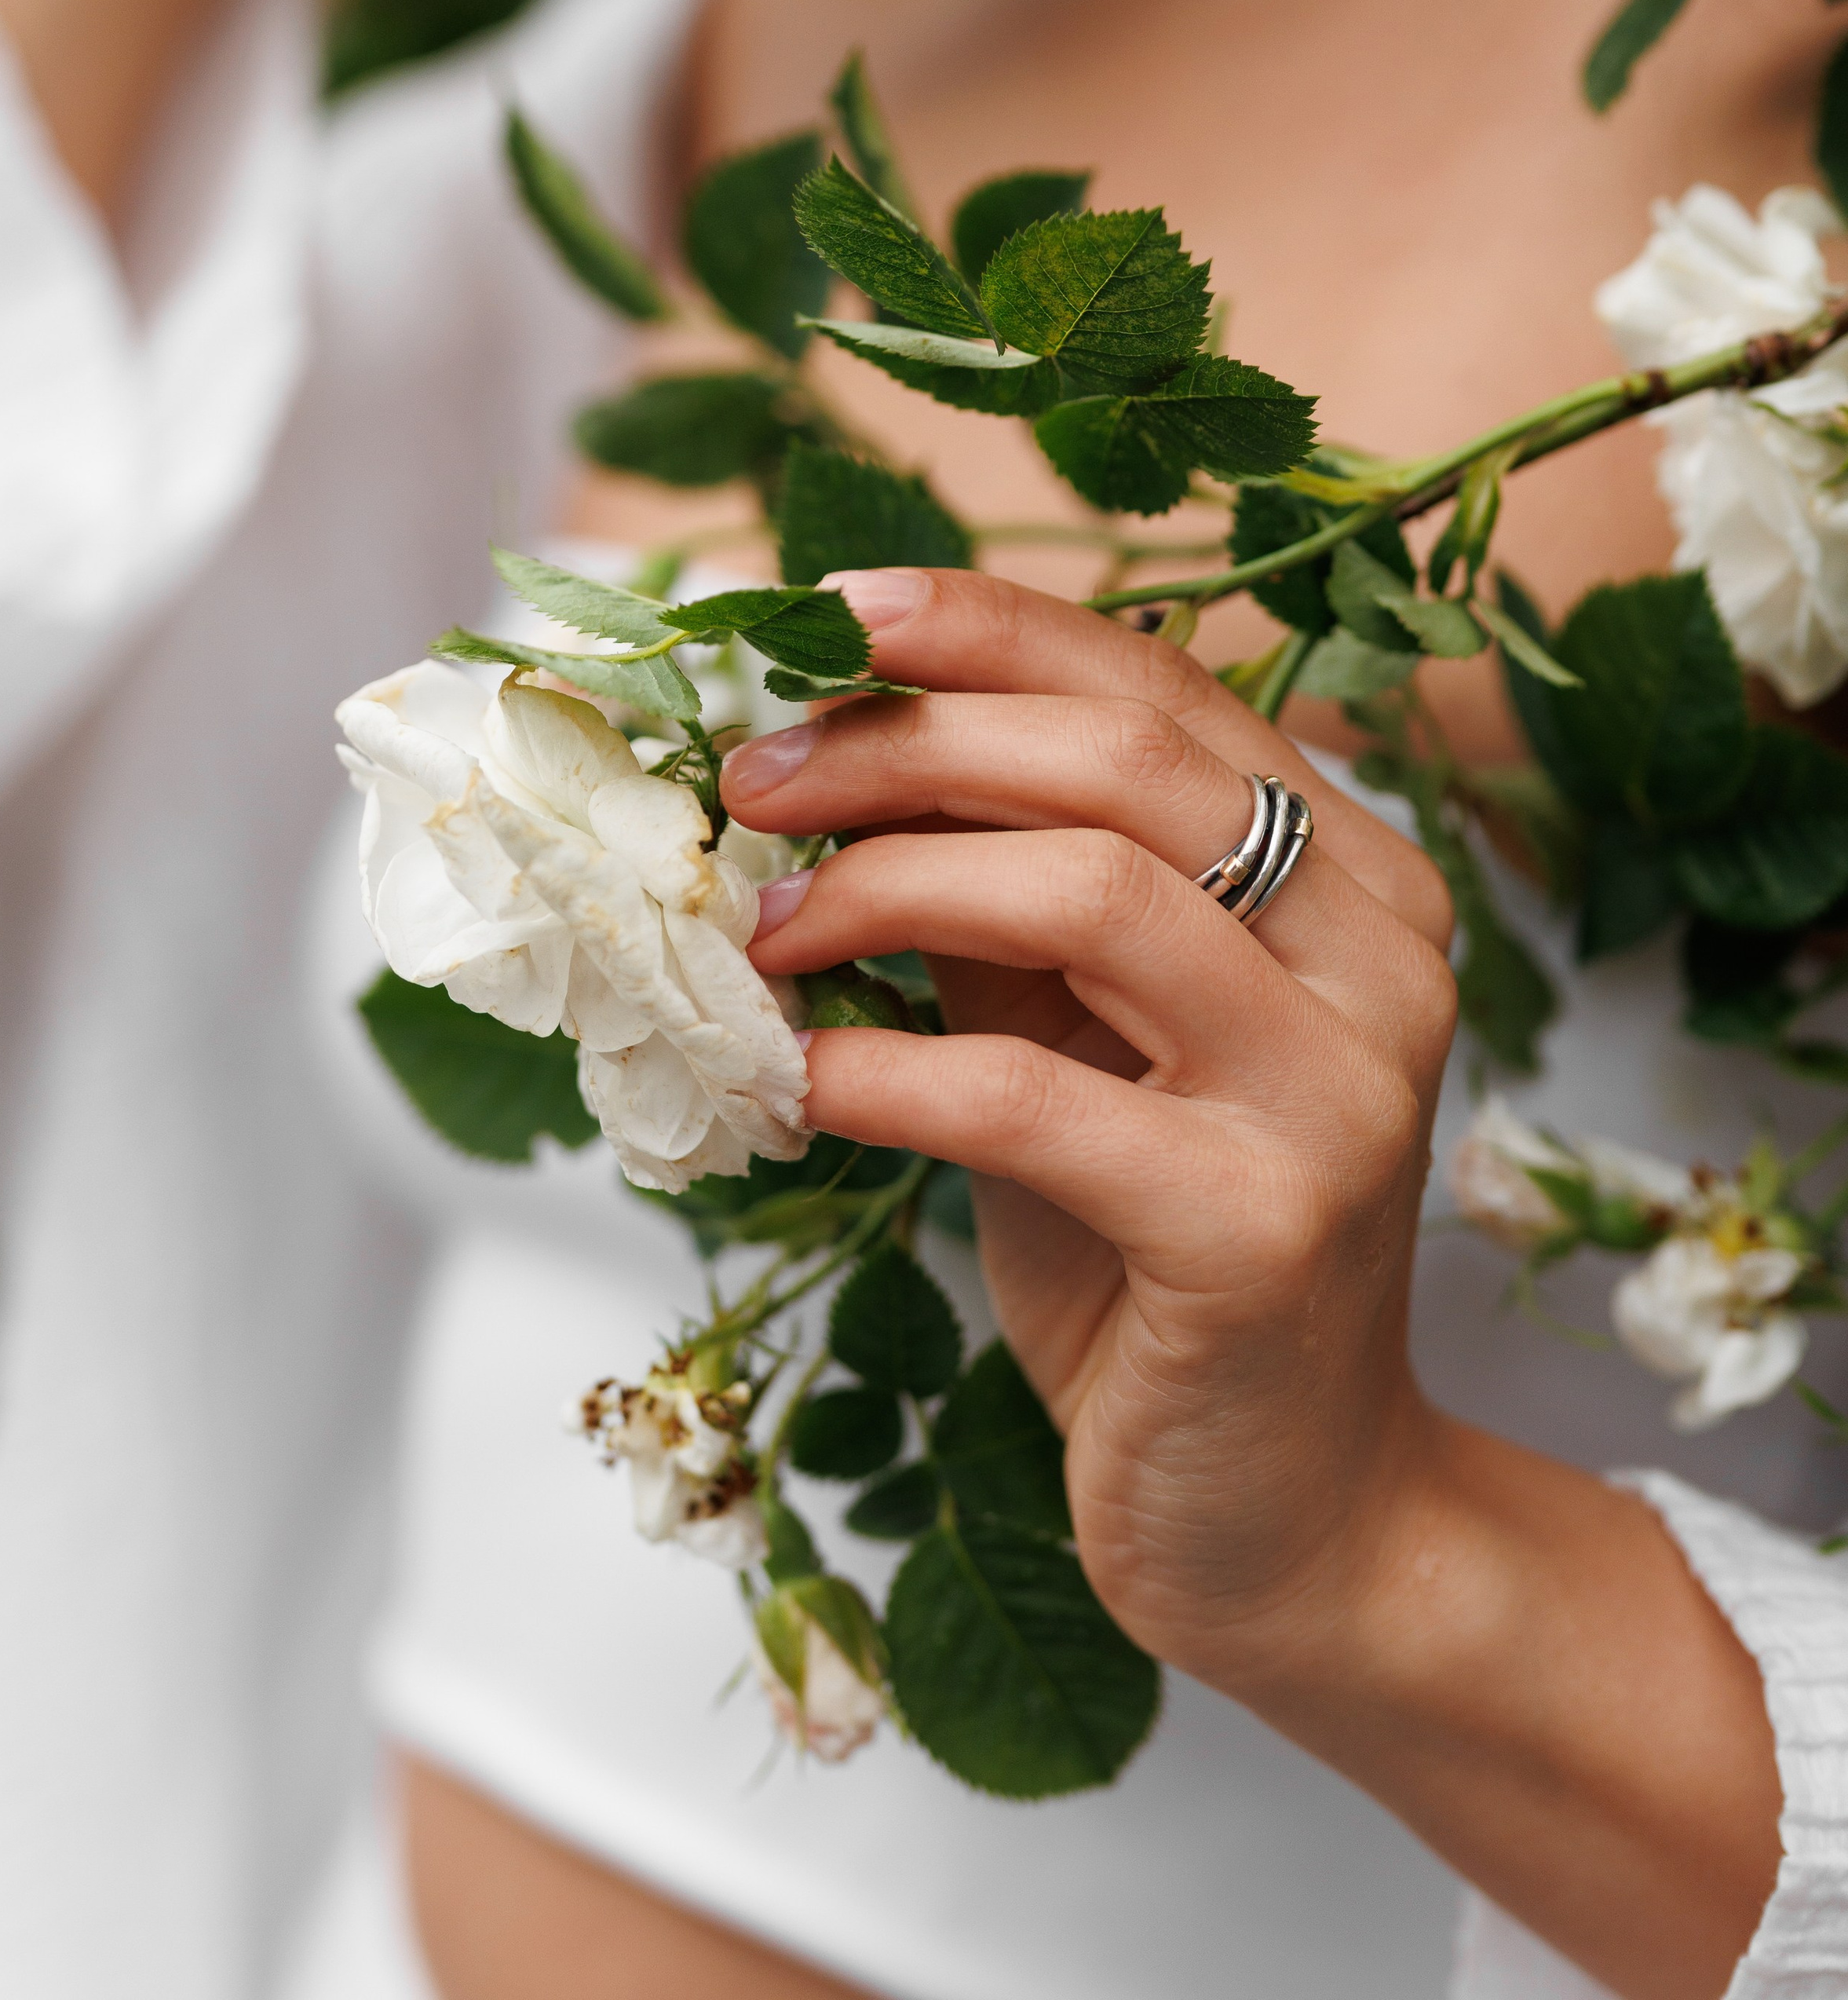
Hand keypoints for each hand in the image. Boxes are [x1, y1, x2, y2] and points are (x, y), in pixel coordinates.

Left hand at [723, 569, 1781, 1999]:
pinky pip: (1035, 1097)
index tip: (824, 617)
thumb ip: (998, 901)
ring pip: (1097, 888)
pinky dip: (888, 1069)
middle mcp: (1382, 953)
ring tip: (765, 926)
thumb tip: (819, 762)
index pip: (1157, 686)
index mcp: (1353, 873)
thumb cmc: (1156, 1257)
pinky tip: (800, 1080)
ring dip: (888, 883)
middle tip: (751, 780)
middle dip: (907, 743)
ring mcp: (1341, 1089)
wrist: (1288, 1517)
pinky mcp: (1268, 1227)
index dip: (983, 629)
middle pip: (1122, 759)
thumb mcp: (1075, 1042)